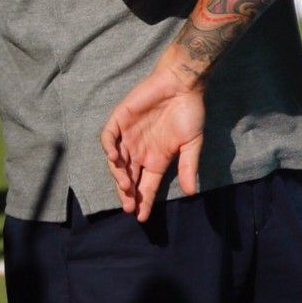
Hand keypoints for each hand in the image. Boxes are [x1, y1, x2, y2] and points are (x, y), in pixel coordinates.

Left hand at [99, 53, 206, 221]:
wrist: (182, 84)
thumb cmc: (189, 113)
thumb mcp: (192, 144)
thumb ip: (188, 167)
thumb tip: (190, 194)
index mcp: (157, 159)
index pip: (147, 186)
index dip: (144, 202)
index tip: (141, 217)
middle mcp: (139, 151)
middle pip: (129, 178)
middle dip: (128, 194)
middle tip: (130, 206)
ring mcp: (128, 137)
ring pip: (117, 162)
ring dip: (119, 175)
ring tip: (126, 186)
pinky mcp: (120, 121)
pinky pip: (109, 138)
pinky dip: (109, 149)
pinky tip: (116, 158)